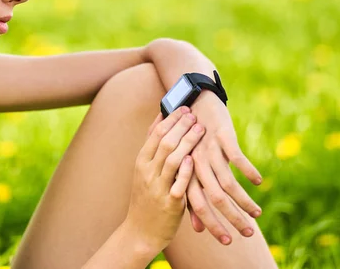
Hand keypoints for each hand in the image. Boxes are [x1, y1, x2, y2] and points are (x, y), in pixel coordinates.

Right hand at [124, 106, 205, 255]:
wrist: (139, 232)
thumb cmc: (146, 198)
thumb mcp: (144, 171)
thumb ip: (153, 149)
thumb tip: (160, 120)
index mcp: (141, 162)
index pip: (155, 134)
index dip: (170, 119)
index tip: (183, 107)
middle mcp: (147, 172)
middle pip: (164, 142)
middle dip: (180, 126)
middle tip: (194, 113)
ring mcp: (158, 187)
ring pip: (172, 159)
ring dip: (186, 142)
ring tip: (200, 129)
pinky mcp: (170, 203)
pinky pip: (178, 183)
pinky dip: (185, 170)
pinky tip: (194, 158)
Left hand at [185, 92, 262, 244]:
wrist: (193, 101)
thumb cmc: (192, 141)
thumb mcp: (191, 168)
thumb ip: (193, 198)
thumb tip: (198, 230)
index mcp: (187, 172)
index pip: (198, 206)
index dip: (212, 225)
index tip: (227, 242)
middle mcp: (196, 163)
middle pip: (214, 198)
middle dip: (232, 218)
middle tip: (247, 234)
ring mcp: (209, 150)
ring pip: (227, 182)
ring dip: (244, 200)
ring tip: (257, 214)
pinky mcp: (222, 135)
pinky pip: (236, 157)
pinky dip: (248, 170)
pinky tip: (258, 181)